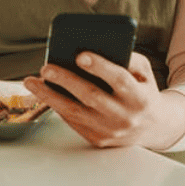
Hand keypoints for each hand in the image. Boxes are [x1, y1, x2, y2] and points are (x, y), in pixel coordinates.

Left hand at [23, 51, 184, 149]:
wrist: (153, 127)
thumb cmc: (142, 91)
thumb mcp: (144, 73)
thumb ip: (127, 59)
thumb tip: (98, 46)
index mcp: (140, 97)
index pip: (119, 80)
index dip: (100, 67)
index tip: (80, 55)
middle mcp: (125, 116)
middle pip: (91, 97)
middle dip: (66, 80)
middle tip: (46, 67)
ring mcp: (110, 131)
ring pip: (75, 112)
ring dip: (49, 96)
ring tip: (31, 81)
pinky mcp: (97, 139)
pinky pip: (72, 121)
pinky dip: (55, 105)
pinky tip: (43, 92)